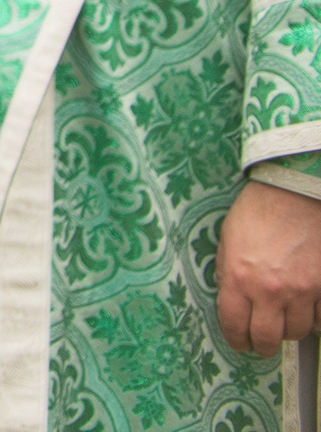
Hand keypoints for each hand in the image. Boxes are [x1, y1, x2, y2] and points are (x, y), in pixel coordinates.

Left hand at [219, 179, 320, 353]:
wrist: (295, 193)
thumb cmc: (257, 212)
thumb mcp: (228, 240)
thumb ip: (227, 272)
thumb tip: (230, 298)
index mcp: (238, 278)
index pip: (233, 325)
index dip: (236, 340)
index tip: (239, 344)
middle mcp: (269, 290)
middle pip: (267, 338)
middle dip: (262, 345)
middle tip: (262, 344)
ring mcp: (301, 290)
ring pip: (297, 332)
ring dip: (289, 330)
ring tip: (284, 321)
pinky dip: (315, 319)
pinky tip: (308, 311)